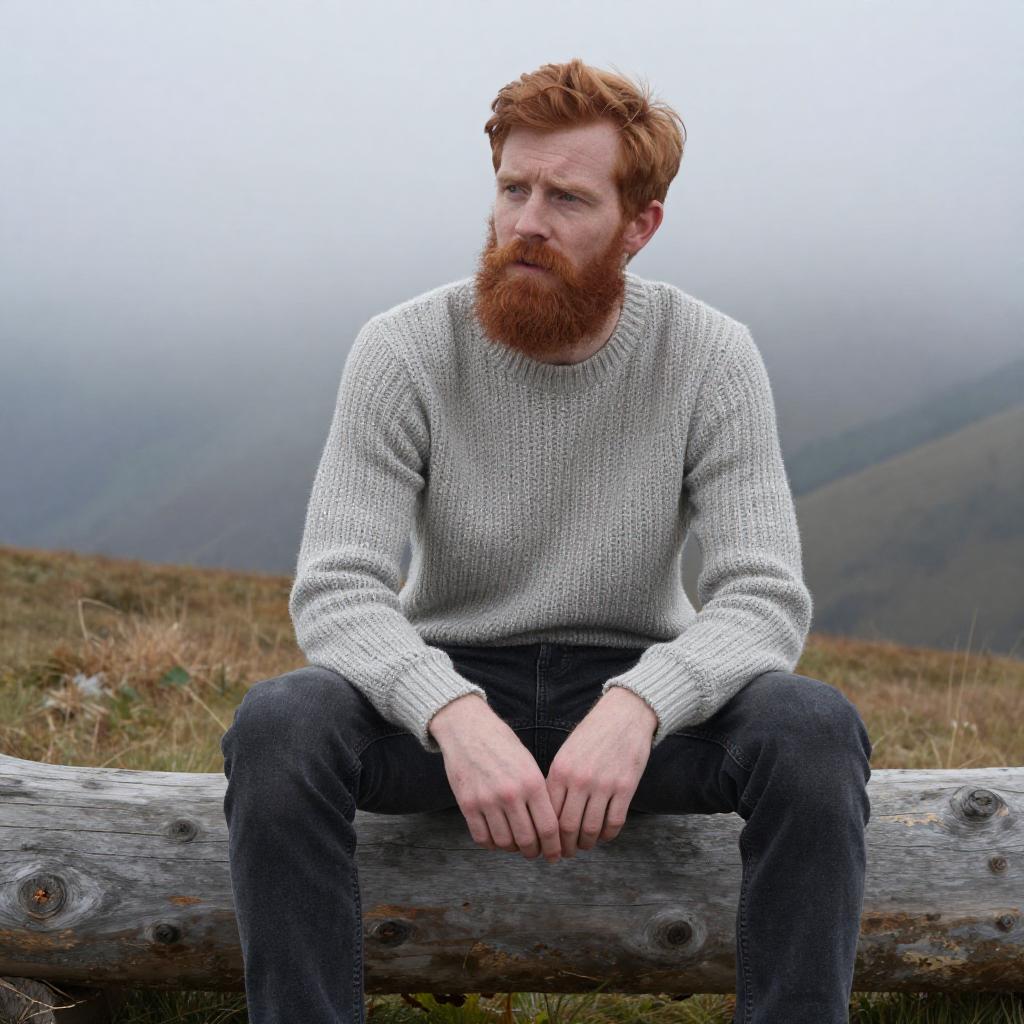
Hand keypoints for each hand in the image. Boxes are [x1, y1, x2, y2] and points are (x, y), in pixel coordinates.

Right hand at [430, 694, 561, 862]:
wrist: (467, 729)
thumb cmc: (501, 743)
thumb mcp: (528, 763)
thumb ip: (538, 793)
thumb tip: (548, 826)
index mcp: (532, 782)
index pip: (549, 827)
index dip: (554, 846)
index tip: (555, 854)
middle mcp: (511, 794)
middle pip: (528, 840)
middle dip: (534, 852)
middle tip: (536, 853)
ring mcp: (487, 801)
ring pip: (505, 843)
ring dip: (513, 849)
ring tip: (516, 844)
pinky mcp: (467, 804)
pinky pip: (482, 837)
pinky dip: (491, 844)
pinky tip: (496, 838)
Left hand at [545, 686, 656, 856]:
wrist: (624, 716)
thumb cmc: (592, 734)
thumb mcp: (566, 753)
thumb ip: (557, 782)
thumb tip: (549, 815)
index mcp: (560, 771)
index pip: (548, 814)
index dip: (547, 835)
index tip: (548, 844)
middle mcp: (579, 780)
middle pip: (568, 827)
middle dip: (565, 846)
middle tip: (565, 853)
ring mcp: (603, 785)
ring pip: (591, 829)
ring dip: (586, 844)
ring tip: (584, 846)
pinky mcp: (625, 787)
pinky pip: (614, 822)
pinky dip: (608, 835)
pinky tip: (604, 835)